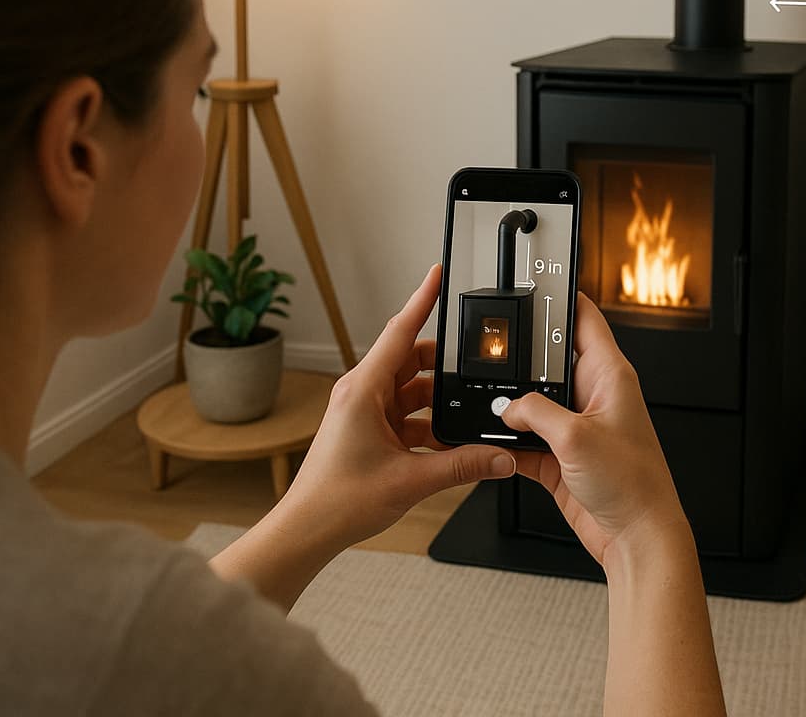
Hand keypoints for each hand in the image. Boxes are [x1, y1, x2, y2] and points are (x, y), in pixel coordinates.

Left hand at [281, 263, 515, 550]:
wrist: (307, 530)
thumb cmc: (337, 500)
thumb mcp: (412, 480)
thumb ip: (463, 466)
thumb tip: (499, 457)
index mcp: (364, 390)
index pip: (400, 331)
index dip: (423, 300)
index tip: (438, 275)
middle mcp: (361, 394)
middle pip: (411, 359)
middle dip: (444, 364)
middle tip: (476, 366)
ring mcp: (363, 412)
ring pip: (411, 389)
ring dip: (437, 401)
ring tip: (464, 415)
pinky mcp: (367, 430)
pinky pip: (406, 414)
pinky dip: (428, 423)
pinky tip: (447, 443)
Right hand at [498, 292, 688, 565]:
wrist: (636, 538)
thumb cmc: (633, 486)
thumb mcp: (576, 437)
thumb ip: (536, 412)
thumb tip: (508, 406)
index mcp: (610, 375)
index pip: (583, 318)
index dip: (560, 296)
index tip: (534, 280)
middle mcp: (594, 395)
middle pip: (549, 359)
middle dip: (521, 358)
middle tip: (492, 352)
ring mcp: (577, 426)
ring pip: (533, 401)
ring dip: (511, 405)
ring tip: (487, 403)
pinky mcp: (562, 456)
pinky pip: (526, 438)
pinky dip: (507, 441)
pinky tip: (490, 442)